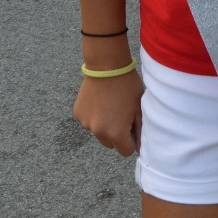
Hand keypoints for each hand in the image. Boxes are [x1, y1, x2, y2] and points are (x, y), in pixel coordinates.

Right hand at [73, 41, 143, 156]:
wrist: (107, 66)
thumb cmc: (128, 86)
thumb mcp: (139, 109)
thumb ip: (140, 130)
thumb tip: (139, 147)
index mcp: (115, 133)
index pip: (126, 151)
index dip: (132, 140)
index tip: (133, 126)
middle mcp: (98, 132)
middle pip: (111, 144)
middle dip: (118, 135)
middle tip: (123, 115)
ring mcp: (85, 123)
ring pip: (99, 133)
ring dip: (105, 126)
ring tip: (112, 106)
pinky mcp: (77, 114)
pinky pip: (89, 122)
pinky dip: (95, 116)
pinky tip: (101, 101)